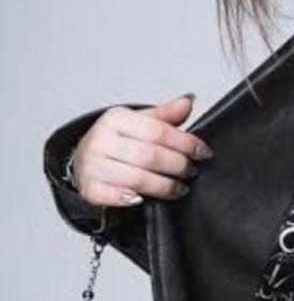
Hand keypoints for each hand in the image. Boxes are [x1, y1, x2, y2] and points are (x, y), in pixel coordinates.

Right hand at [69, 93, 214, 207]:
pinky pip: (118, 198)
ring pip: (139, 179)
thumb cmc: (116, 142)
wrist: (84, 161)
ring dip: (165, 186)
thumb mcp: (139, 123)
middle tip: (191, 171)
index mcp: (115, 118)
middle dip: (178, 166)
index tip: (203, 152)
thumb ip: (165, 115)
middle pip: (151, 156)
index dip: (186, 143)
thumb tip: (188, 101)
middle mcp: (100, 140)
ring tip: (179, 188)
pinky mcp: (90, 189)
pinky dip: (137, 199)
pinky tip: (149, 199)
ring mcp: (93, 165)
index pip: (159, 131)